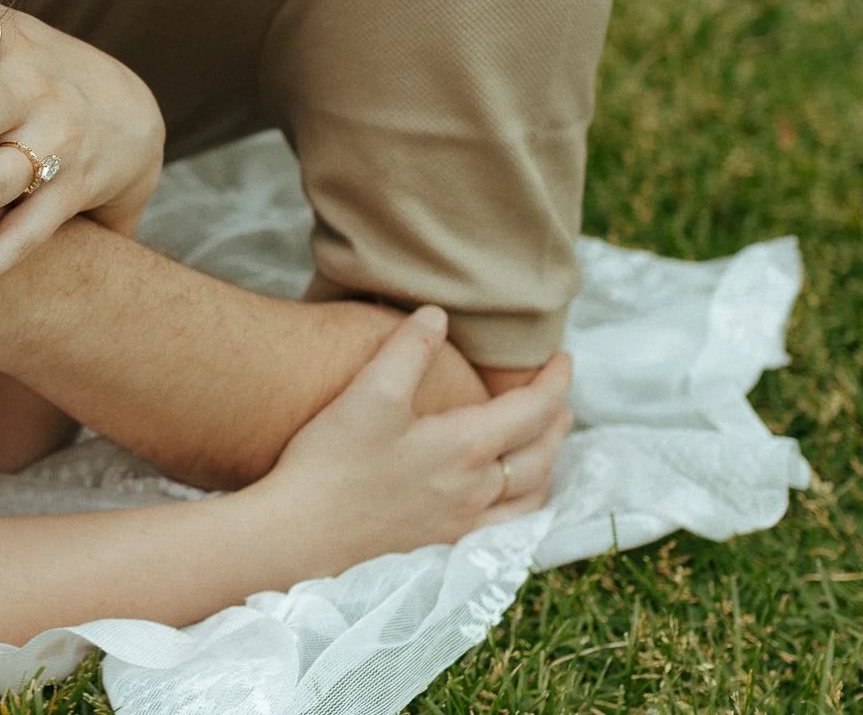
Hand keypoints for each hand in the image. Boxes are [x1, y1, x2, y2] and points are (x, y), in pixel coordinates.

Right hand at [253, 307, 572, 571]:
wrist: (299, 535)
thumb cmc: (332, 462)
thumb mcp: (369, 393)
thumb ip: (408, 350)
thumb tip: (438, 315)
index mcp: (465, 447)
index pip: (533, 410)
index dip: (555, 381)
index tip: (563, 357)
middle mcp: (475, 490)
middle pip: (541, 455)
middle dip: (557, 421)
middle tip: (559, 397)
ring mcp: (461, 525)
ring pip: (530, 497)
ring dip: (547, 464)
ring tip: (545, 445)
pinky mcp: (440, 548)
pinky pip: (506, 529)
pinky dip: (524, 506)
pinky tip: (509, 502)